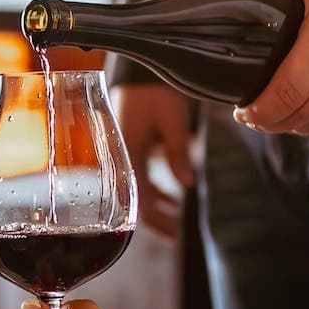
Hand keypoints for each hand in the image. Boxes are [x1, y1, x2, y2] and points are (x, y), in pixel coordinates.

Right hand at [115, 83, 194, 241]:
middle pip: (135, 199)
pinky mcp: (129, 150)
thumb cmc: (154, 91)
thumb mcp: (172, 119)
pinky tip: (169, 196)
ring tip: (174, 219)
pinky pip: (138, 178)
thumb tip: (187, 184)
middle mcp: (121, 157)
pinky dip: (154, 190)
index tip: (172, 232)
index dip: (153, 217)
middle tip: (175, 235)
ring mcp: (123, 155)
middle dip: (156, 219)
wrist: (140, 72)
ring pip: (137, 191)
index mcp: (125, 152)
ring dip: (156, 206)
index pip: (136, 196)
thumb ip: (178, 151)